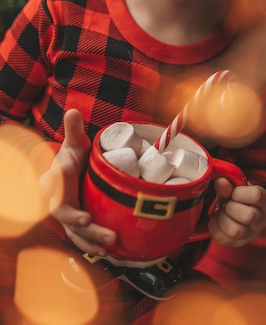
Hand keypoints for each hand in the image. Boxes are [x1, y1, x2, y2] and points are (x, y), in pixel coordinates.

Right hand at [40, 108, 116, 256]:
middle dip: (89, 232)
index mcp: (57, 184)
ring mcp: (67, 214)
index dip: (70, 212)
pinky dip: (92, 245)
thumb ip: (73, 130)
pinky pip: (82, 238)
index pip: (59, 202)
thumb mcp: (74, 143)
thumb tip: (72, 110)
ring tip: (110, 249)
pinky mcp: (76, 222)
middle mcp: (59, 202)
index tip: (85, 218)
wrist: (69, 170)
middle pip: (71, 223)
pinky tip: (108, 252)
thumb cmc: (73, 156)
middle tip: (110, 237)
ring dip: (92, 243)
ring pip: (77, 234)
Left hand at [208, 178, 265, 246]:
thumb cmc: (237, 196)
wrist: (237, 210)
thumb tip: (220, 182)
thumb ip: (228, 183)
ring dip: (222, 218)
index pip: (256, 196)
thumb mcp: (234, 186)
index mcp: (264, 200)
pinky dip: (214, 226)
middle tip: (227, 204)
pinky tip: (217, 219)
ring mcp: (251, 234)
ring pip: (235, 231)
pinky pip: (222, 238)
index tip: (233, 193)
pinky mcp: (237, 243)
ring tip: (221, 212)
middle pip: (248, 216)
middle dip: (230, 207)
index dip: (239, 193)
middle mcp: (261, 220)